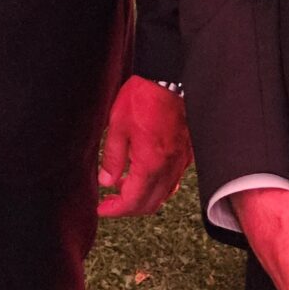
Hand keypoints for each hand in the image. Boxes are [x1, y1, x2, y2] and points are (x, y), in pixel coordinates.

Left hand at [97, 77, 190, 216]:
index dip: (116, 210)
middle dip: (128, 208)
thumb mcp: (117, 127)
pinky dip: (156, 186)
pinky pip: (172, 181)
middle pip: (150, 204)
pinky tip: (142, 174)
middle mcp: (169, 169)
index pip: (133, 201)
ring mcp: (180, 163)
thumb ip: (113, 158)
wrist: (168, 80)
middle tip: (110, 203)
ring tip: (122, 186)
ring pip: (163, 195)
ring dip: (142, 197)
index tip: (102, 210)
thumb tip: (107, 182)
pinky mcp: (185, 154)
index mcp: (150, 164)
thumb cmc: (142, 99)